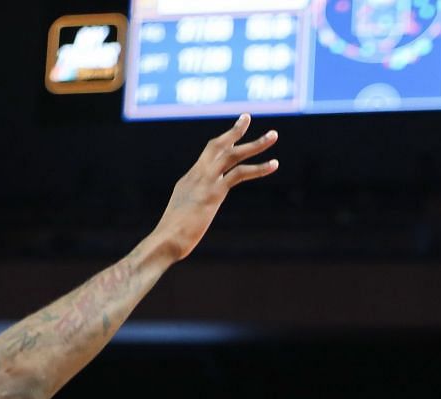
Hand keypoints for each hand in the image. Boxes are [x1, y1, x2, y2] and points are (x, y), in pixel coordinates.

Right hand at [147, 114, 279, 260]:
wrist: (165, 240)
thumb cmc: (172, 236)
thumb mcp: (183, 218)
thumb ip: (191, 211)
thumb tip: (193, 218)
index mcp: (189, 180)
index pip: (207, 157)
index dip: (221, 144)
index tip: (232, 134)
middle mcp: (196, 175)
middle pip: (216, 145)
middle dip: (234, 131)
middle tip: (247, 116)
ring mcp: (205, 182)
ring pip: (232, 154)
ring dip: (256, 144)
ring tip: (274, 135)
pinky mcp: (214, 193)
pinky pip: (239, 174)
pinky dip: (259, 169)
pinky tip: (274, 164)